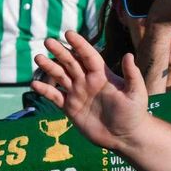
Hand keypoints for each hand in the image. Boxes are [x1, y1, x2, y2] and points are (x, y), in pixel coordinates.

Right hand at [32, 31, 149, 154]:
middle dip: (60, 52)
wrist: (125, 137)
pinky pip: (55, 97)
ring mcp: (77, 94)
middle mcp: (87, 81)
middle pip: (71, 62)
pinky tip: (34, 84)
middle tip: (48, 41)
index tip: (68, 33)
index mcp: (102, 75)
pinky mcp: (70, 108)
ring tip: (38, 58)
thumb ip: (132, 75)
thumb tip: (128, 54)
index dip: (79, 44)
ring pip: (60, 76)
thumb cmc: (134, 114)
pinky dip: (45, 90)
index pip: (88, 56)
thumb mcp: (136, 93)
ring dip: (49, 67)